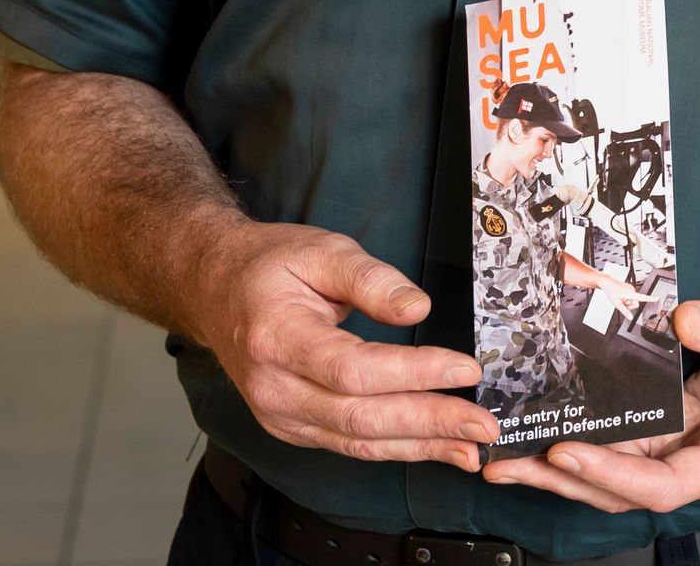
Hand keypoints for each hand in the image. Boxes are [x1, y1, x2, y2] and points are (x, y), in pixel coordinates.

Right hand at [183, 220, 494, 470]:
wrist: (215, 290)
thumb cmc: (269, 266)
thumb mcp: (321, 250)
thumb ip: (371, 279)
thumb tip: (417, 308)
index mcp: (278, 339)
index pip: (353, 368)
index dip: (413, 373)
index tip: (466, 369)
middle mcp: (274, 389)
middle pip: (360, 417)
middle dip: (429, 423)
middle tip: (484, 425)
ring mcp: (280, 416)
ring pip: (357, 441)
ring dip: (420, 447)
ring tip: (472, 450)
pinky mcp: (293, 427)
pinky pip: (349, 444)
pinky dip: (396, 449)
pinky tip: (436, 448)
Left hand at [486, 295, 699, 515]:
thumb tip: (680, 318)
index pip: (664, 484)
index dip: (612, 474)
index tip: (567, 452)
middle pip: (627, 489)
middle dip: (565, 481)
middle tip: (508, 467)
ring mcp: (696, 445)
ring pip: (623, 471)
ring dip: (568, 467)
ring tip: (512, 457)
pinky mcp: (688, 424)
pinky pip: (633, 441)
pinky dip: (594, 437)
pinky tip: (557, 425)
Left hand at [571, 261, 646, 310]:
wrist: (607, 283)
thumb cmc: (611, 291)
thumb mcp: (617, 304)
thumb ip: (624, 311)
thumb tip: (630, 317)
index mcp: (631, 293)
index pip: (643, 297)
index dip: (651, 298)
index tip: (657, 298)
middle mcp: (632, 290)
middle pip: (636, 302)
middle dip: (630, 305)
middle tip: (622, 303)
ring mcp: (630, 289)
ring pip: (632, 300)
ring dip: (627, 302)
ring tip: (620, 299)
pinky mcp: (628, 288)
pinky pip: (630, 297)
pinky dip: (625, 298)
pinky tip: (620, 296)